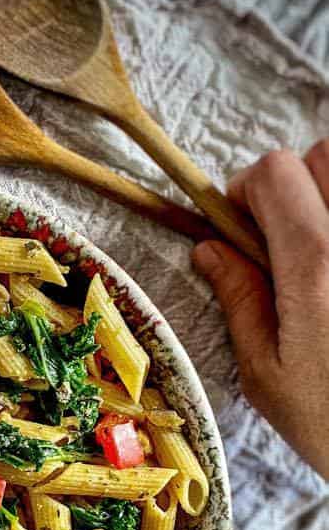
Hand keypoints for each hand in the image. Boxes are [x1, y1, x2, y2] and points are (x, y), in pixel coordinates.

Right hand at [192, 140, 328, 477]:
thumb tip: (211, 250)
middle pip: (324, 154)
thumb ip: (241, 300)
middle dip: (296, 184)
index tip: (240, 228)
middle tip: (284, 240)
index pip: (276, 172)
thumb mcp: (269, 375)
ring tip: (321, 258)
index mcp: (318, 269)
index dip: (247, 190)